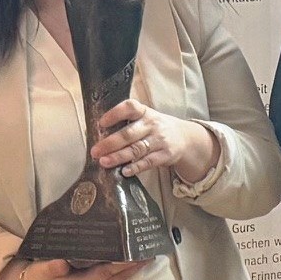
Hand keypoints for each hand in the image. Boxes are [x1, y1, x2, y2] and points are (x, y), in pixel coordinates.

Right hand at [0, 254, 146, 279]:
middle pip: (118, 278)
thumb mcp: (41, 271)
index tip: (137, 254)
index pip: (107, 272)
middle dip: (135, 267)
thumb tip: (62, 262)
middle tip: (150, 252)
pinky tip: (128, 264)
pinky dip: (122, 272)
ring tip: (145, 256)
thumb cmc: (38, 277)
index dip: (123, 264)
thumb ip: (52, 267)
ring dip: (132, 270)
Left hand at [92, 99, 218, 181]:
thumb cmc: (156, 128)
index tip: (101, 123)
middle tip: (95, 151)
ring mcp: (159, 140)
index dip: (114, 114)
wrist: (185, 137)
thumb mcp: (145, 118)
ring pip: (136, 149)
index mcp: (144, 112)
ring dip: (119, 157)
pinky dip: (136, 167)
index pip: (130, 107)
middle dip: (110, 143)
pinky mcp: (165, 155)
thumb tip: (98, 136)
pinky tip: (124, 171)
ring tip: (104, 162)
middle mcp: (152, 124)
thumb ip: (126, 123)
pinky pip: (148, 162)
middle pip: (129, 133)